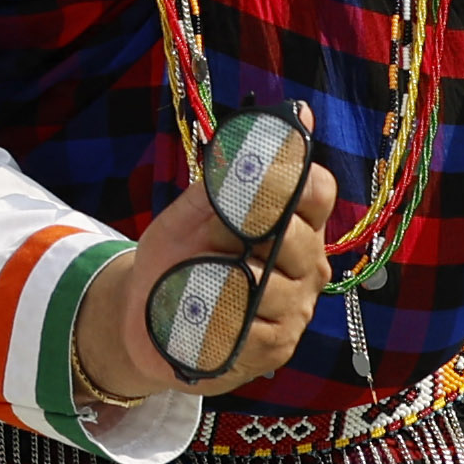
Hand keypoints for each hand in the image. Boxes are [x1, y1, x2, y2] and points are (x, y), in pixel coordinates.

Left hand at [71, 130, 334, 408]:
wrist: (144, 313)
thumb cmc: (178, 254)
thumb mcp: (194, 210)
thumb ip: (235, 173)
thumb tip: (298, 117)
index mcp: (295, 224)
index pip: (318, 192)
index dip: (292, 180)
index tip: (256, 181)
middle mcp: (306, 265)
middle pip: (298, 238)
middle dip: (249, 233)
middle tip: (209, 236)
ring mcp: (296, 309)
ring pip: (273, 286)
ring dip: (226, 279)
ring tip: (197, 279)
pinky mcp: (277, 346)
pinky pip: (255, 328)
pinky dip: (221, 318)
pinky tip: (204, 314)